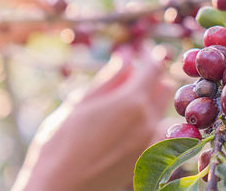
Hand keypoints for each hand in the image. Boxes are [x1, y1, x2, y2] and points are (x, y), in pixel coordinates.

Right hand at [11, 44, 173, 190]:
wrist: (60, 189)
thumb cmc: (60, 143)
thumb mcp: (81, 104)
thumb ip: (109, 79)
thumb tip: (126, 56)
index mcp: (131, 102)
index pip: (154, 67)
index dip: (148, 54)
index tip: (139, 49)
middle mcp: (148, 121)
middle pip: (164, 87)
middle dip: (151, 75)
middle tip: (130, 74)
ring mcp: (151, 143)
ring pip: (163, 110)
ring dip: (152, 99)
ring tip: (126, 101)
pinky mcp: (148, 159)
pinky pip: (161, 132)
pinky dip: (151, 121)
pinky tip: (131, 124)